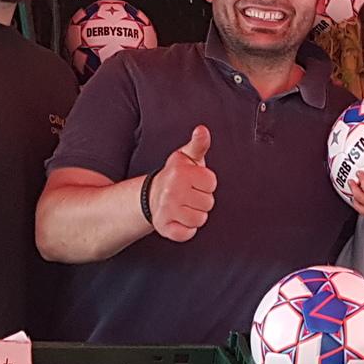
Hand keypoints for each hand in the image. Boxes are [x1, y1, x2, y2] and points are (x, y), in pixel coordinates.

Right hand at [149, 126, 215, 241]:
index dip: (205, 183)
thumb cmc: (176, 175)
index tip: (193, 181)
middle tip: (187, 194)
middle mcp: (172, 191)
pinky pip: (188, 234)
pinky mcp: (164, 227)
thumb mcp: (187, 157)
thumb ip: (198, 144)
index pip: (212, 183)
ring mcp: (167, 210)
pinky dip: (186, 230)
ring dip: (195, 215)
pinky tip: (178, 220)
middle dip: (201, 200)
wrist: (151, 195)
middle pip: (209, 203)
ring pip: (200, 219)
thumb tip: (202, 130)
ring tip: (183, 206)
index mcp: (180, 172)